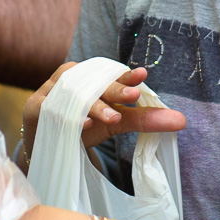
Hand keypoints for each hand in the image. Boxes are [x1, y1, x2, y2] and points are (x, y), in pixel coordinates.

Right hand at [20, 62, 185, 162]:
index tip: (142, 75)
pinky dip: (72, 117)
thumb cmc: (85, 126)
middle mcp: (70, 78)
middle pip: (95, 83)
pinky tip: (85, 123)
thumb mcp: (117, 121)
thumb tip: (182, 120)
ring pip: (76, 96)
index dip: (125, 77)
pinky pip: (56, 110)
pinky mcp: (36, 107)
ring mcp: (51, 91)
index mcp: (90, 75)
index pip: (110, 74)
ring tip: (113, 117)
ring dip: (95, 106)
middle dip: (114, 90)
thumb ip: (144, 118)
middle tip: (133, 95)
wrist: (47, 145)